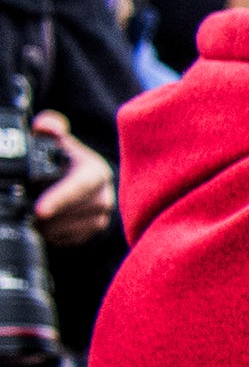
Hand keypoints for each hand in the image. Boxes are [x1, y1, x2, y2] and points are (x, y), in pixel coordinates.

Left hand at [28, 112, 109, 247]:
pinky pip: (67, 240)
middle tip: (26, 207)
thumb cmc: (64, 161)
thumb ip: (50, 128)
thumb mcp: (57, 141)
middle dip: (44, 213)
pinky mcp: (94, 234)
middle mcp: (104, 197)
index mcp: (96, 172)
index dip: (59, 199)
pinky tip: (48, 222)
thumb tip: (46, 126)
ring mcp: (101, 218)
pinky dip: (53, 234)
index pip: (79, 187)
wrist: (82, 185)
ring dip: (46, 224)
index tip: (39, 210)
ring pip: (65, 229)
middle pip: (68, 212)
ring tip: (37, 213)